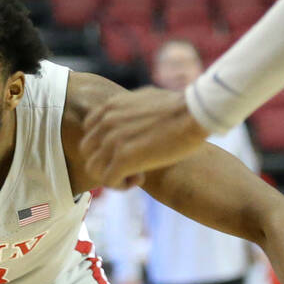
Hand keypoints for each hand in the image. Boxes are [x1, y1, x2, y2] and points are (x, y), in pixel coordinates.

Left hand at [81, 87, 209, 187]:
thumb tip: (131, 115)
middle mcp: (105, 123)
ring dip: (112, 176)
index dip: (103, 146)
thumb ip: (129, 109)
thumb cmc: (181, 106)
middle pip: (88, 153)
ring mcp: (112, 141)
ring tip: (135, 174)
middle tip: (129, 165)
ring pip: (94, 169)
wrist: (196, 112)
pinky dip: (121, 185)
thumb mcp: (145, 98)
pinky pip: (108, 181)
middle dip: (105, 162)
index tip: (124, 150)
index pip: (88, 133)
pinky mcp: (123, 159)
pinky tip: (140, 179)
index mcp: (108, 108)